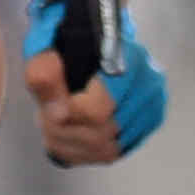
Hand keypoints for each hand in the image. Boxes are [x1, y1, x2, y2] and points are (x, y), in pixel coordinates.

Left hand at [20, 0, 166, 164]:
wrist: (89, 41)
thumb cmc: (65, 42)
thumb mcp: (43, 50)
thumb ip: (44, 75)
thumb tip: (58, 113)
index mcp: (126, 57)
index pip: (97, 111)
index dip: (67, 117)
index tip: (47, 109)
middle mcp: (149, 84)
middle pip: (101, 135)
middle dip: (64, 132)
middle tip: (47, 115)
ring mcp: (152, 107)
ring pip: (107, 150)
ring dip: (72, 144)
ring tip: (56, 123)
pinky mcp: (147, 125)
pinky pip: (112, 154)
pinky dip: (84, 151)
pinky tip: (70, 135)